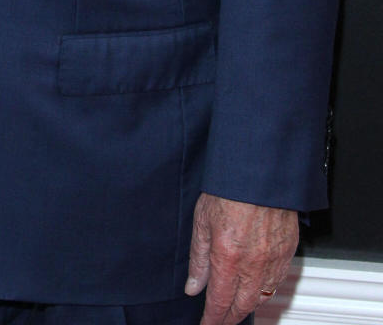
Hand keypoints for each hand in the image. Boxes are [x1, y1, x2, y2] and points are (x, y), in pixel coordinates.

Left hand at [186, 193, 297, 323]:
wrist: (259, 171)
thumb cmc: (228, 189)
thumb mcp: (201, 221)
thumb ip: (198, 259)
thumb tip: (192, 287)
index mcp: (227, 257)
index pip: (219, 302)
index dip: (212, 319)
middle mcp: (253, 264)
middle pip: (242, 306)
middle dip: (230, 318)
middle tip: (220, 321)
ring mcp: (273, 259)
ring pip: (262, 296)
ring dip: (248, 306)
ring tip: (236, 307)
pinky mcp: (287, 251)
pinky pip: (277, 281)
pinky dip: (266, 290)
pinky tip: (257, 288)